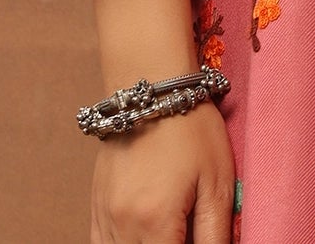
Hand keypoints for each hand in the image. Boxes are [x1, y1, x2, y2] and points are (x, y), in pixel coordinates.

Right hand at [90, 102, 234, 243]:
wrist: (153, 85)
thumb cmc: (192, 128)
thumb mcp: (218, 181)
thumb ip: (216, 235)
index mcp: (155, 222)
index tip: (196, 241)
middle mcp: (122, 225)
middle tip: (186, 233)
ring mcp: (104, 216)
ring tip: (170, 232)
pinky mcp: (97, 205)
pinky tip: (146, 236)